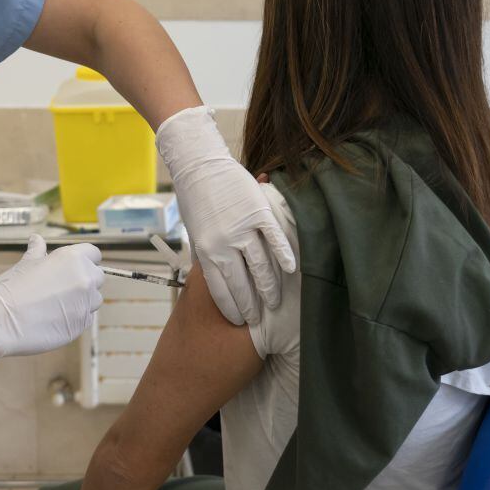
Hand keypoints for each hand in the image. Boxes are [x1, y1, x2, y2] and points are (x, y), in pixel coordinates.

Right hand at [0, 236, 103, 366]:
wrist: (1, 319)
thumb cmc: (11, 288)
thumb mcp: (26, 263)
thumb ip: (38, 251)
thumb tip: (36, 238)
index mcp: (73, 258)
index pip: (94, 254)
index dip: (85, 260)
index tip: (73, 269)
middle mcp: (85, 278)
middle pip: (97, 277)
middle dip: (84, 281)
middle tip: (61, 289)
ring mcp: (86, 303)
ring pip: (94, 300)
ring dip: (82, 301)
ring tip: (55, 305)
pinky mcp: (82, 324)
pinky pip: (86, 319)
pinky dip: (75, 318)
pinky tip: (54, 318)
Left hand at [157, 107, 295, 324]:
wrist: (199, 167)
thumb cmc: (196, 202)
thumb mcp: (196, 234)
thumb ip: (209, 257)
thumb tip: (221, 282)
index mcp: (205, 252)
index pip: (222, 290)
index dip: (233, 309)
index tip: (242, 322)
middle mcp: (223, 244)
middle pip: (243, 284)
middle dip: (252, 306)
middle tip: (261, 320)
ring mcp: (242, 228)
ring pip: (262, 266)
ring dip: (271, 287)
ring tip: (277, 302)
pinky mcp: (258, 212)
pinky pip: (275, 239)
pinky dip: (285, 255)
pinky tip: (293, 270)